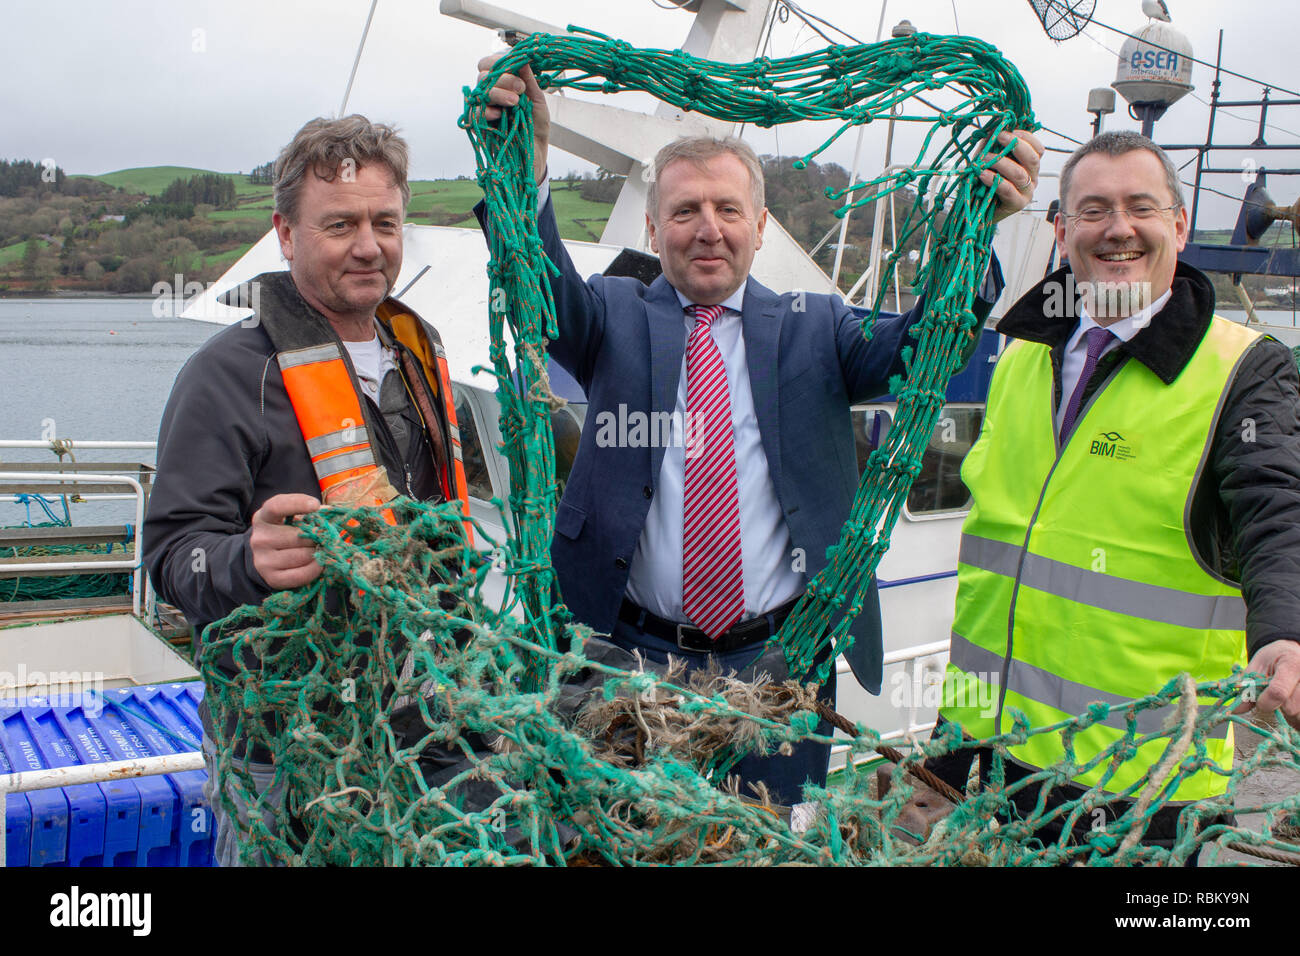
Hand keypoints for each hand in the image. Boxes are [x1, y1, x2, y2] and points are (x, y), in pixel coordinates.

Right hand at [249, 493, 322, 589]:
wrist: (269, 560)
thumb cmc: (287, 533)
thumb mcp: (292, 519)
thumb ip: (309, 513)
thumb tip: (328, 512)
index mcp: (263, 517)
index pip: (277, 506)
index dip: (297, 503)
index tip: (315, 505)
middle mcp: (259, 538)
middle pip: (298, 535)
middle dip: (315, 537)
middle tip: (319, 538)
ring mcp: (263, 560)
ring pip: (303, 555)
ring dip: (316, 553)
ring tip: (315, 550)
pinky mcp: (272, 578)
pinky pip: (303, 574)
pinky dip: (315, 569)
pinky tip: (316, 564)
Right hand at [477, 51, 549, 185]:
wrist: (534, 154)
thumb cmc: (535, 127)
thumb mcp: (537, 101)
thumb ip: (529, 81)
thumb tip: (523, 58)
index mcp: (503, 83)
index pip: (491, 63)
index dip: (499, 61)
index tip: (518, 67)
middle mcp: (490, 93)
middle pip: (484, 74)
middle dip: (502, 77)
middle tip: (520, 89)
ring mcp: (484, 108)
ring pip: (480, 91)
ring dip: (497, 92)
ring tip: (515, 102)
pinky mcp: (480, 126)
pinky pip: (475, 113)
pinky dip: (486, 111)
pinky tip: (498, 115)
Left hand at [981, 129, 1043, 223]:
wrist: (977, 212)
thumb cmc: (984, 183)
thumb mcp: (988, 160)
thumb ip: (992, 146)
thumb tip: (993, 129)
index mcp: (1029, 166)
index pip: (1037, 149)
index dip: (1027, 138)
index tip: (1010, 131)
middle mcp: (1032, 178)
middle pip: (1032, 159)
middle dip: (1016, 145)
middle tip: (1000, 137)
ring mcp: (1026, 192)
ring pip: (1020, 174)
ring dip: (1000, 163)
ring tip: (983, 160)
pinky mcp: (1017, 204)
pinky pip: (1008, 189)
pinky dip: (994, 179)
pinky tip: (982, 174)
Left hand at [1233, 640, 1299, 729]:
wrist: (1292, 652)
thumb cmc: (1274, 658)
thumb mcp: (1258, 666)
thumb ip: (1247, 687)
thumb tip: (1236, 709)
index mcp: (1292, 664)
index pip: (1278, 692)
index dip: (1265, 702)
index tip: (1260, 702)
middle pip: (1291, 707)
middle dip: (1278, 707)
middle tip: (1275, 697)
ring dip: (1290, 712)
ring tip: (1286, 699)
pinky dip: (1297, 715)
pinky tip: (1293, 704)